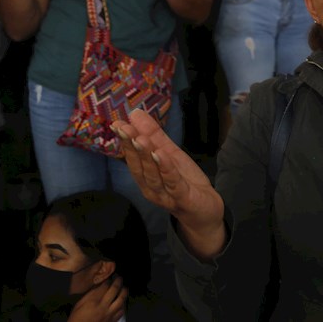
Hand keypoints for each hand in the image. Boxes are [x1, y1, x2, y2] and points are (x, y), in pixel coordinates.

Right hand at [66, 276, 126, 321]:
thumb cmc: (76, 319)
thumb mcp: (79, 305)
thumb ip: (89, 294)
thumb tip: (97, 286)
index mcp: (93, 302)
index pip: (104, 286)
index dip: (108, 279)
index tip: (109, 277)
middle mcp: (103, 307)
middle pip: (115, 290)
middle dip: (118, 281)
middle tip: (119, 277)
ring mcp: (109, 314)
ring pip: (121, 300)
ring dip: (124, 291)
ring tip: (124, 287)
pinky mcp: (112, 321)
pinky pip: (122, 311)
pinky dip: (123, 304)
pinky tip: (122, 302)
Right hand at [115, 110, 225, 256]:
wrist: (205, 209)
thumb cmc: (184, 181)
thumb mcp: (170, 154)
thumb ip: (154, 136)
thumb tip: (135, 113)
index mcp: (146, 176)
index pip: (133, 157)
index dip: (125, 141)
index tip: (117, 124)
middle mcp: (150, 188)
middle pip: (139, 166)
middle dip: (131, 146)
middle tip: (124, 128)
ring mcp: (165, 195)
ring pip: (153, 175)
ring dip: (146, 156)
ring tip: (141, 139)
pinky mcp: (182, 198)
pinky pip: (173, 182)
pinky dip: (166, 168)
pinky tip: (161, 154)